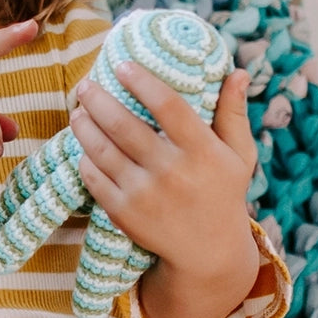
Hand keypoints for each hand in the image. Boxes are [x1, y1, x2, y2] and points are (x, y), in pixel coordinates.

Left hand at [69, 62, 258, 317]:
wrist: (208, 253)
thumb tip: (236, 71)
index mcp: (202, 151)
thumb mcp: (238, 155)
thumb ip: (234, 113)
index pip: (168, 106)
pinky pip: (94, 178)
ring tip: (79, 109)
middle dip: (98, 100)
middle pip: (124, 126)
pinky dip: (85, 157)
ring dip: (83, 125)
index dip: (142, 82)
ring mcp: (145, 195)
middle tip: (85, 84)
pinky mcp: (124, 214)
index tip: (122, 64)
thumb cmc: (222, 192)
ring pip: (102, 150)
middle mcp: (172, 172)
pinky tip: (83, 144)